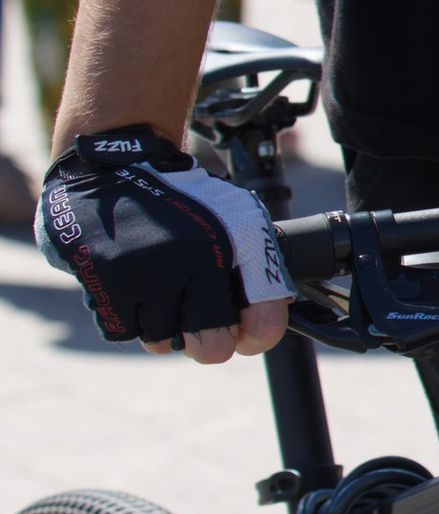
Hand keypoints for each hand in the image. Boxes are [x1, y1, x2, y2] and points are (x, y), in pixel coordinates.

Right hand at [37, 129, 295, 362]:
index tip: (247, 334)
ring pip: (161, 343)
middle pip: (209, 349)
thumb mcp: (239, 218)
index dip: (256, 337)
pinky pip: (122, 330)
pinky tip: (133, 286)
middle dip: (208, 341)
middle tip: (199, 321)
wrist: (115, 164)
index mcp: (231, 247)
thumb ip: (258, 270)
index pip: (262, 324)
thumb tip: (262, 325)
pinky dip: (129, 317)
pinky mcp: (101, 282)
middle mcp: (186, 264)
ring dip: (163, 326)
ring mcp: (140, 276)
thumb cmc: (185, 200)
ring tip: (162, 290)